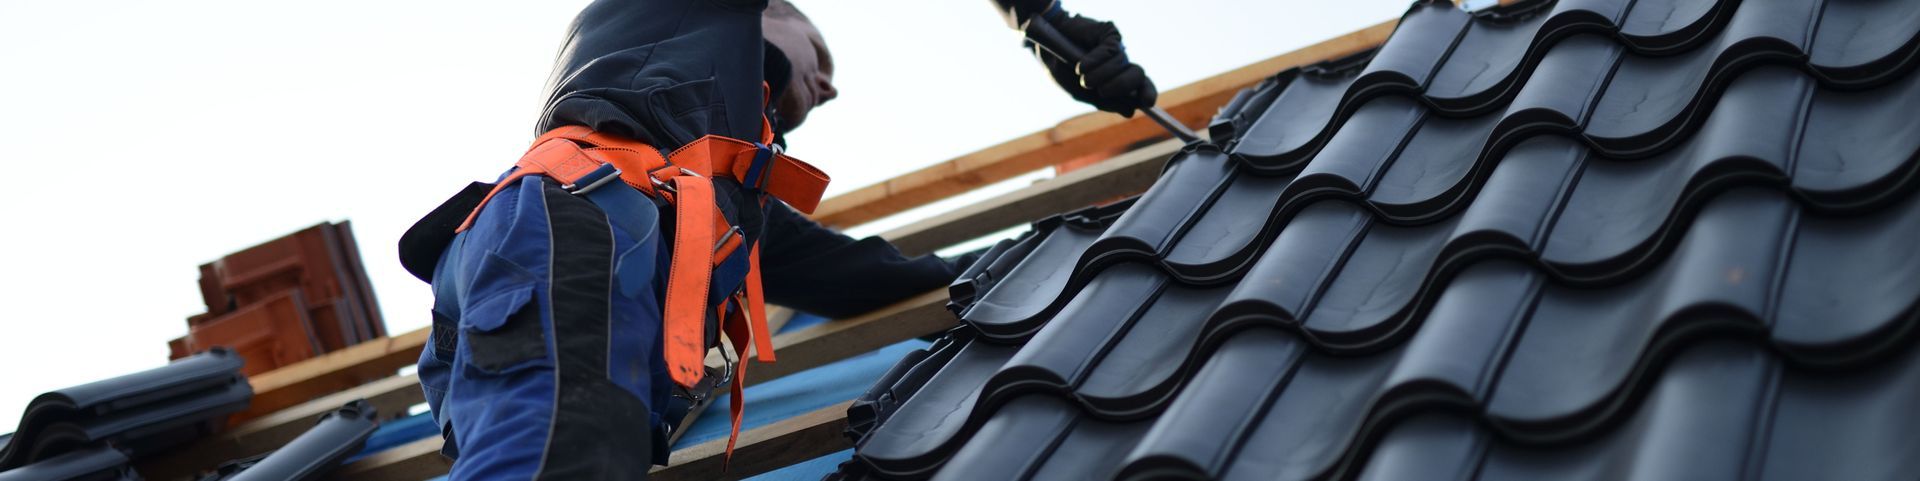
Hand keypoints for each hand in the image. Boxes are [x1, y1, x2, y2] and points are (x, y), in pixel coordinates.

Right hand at [1034, 15, 1158, 116]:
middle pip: (1138, 74)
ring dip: (1102, 75)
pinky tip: (1081, 66)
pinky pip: (1110, 49)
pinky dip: (1096, 61)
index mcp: (1119, 80)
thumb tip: (1130, 111)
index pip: (1142, 86)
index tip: (1146, 103)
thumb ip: (1105, 102)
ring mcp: (1115, 47)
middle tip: (1102, 92)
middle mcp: (1121, 64)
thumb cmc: (1063, 71)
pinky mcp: (1108, 33)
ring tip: (1084, 79)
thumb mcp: (1082, 94)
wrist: (1045, 49)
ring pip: (1121, 63)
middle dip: (1122, 86)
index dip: (1148, 93)